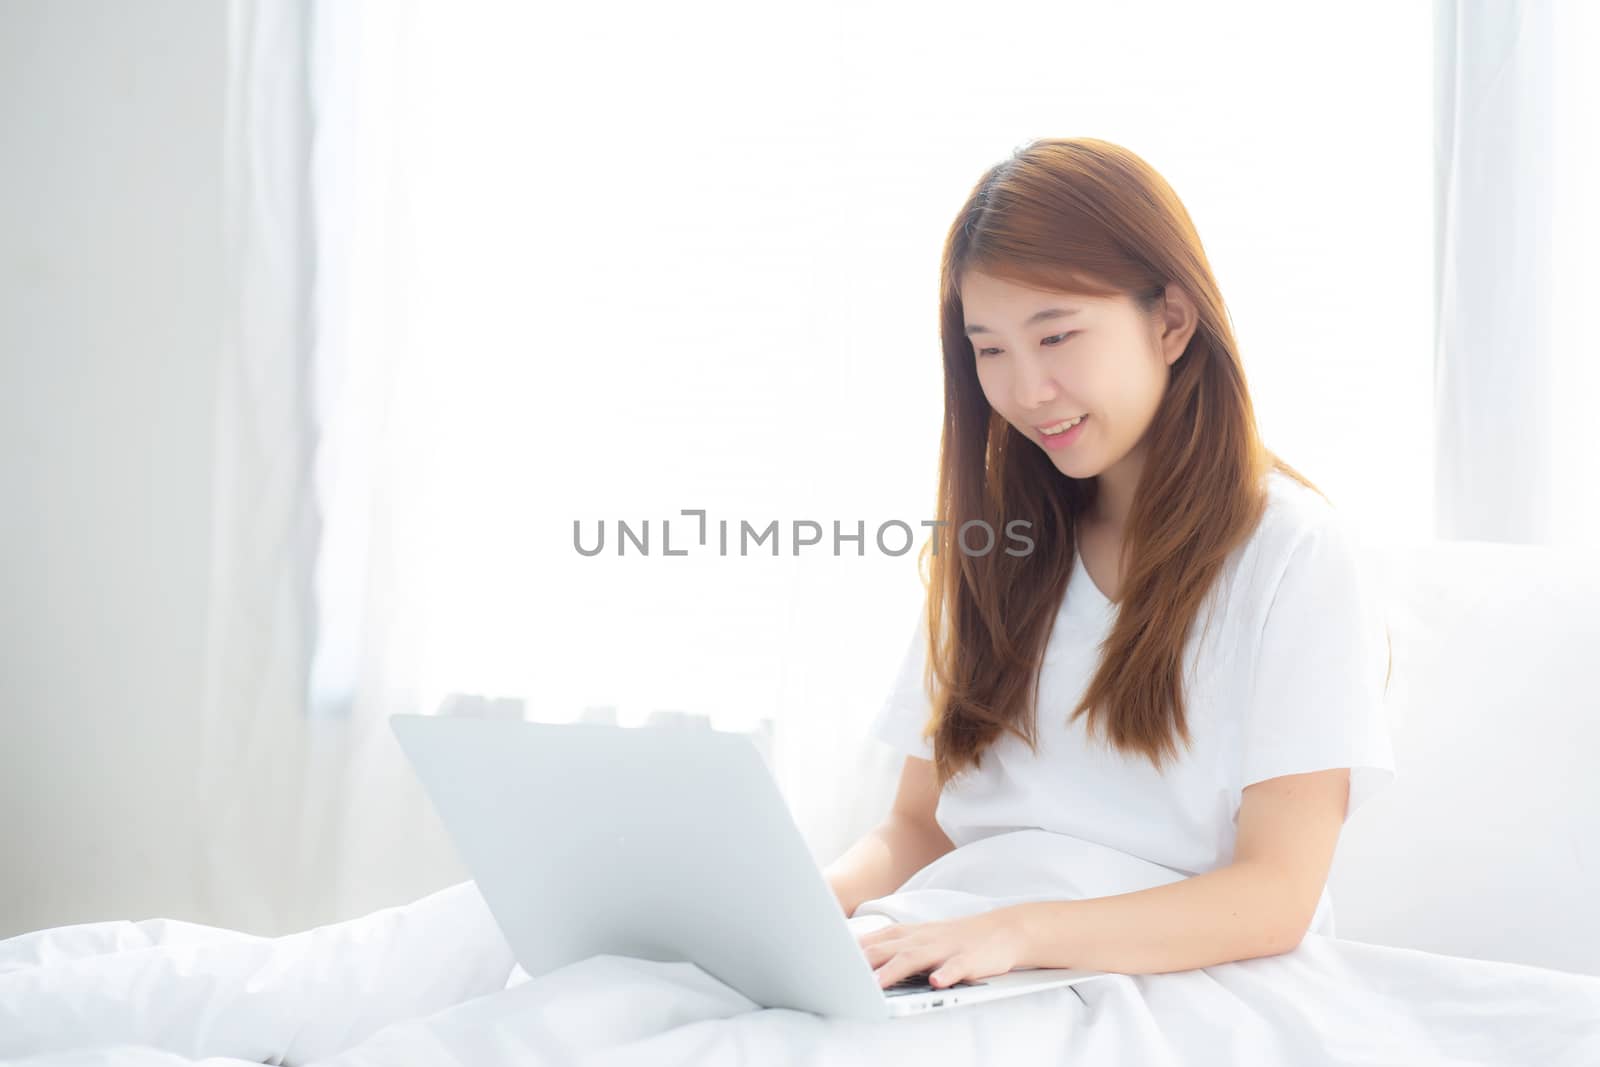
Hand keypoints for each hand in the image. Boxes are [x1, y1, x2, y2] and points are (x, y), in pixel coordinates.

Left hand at [854, 908, 1027, 989]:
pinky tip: (935, 982)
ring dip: (894, 970)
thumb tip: (859, 957)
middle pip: (889, 948)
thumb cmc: (956, 938)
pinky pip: (956, 967)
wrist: (1004, 930)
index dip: (854, 951)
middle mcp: (924, 938)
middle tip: (842, 977)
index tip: (830, 962)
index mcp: (912, 934)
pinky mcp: (969, 959)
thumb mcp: (923, 938)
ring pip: (916, 957)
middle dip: (865, 962)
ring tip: (876, 985)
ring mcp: (947, 948)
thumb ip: (894, 947)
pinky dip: (945, 974)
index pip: (877, 939)